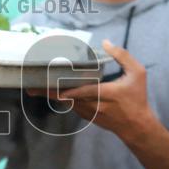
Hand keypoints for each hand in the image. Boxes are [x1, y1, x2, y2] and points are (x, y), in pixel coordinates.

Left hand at [28, 40, 153, 138]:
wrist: (137, 126)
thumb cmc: (137, 98)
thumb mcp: (137, 74)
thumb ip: (122, 56)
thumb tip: (106, 42)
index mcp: (105, 93)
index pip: (80, 91)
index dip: (64, 89)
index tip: (48, 84)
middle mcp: (93, 105)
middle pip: (67, 98)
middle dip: (49, 92)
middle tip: (31, 87)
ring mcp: (89, 113)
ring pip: (67, 103)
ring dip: (54, 95)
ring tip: (37, 87)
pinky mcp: (87, 117)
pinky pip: (72, 106)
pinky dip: (64, 99)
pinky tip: (54, 91)